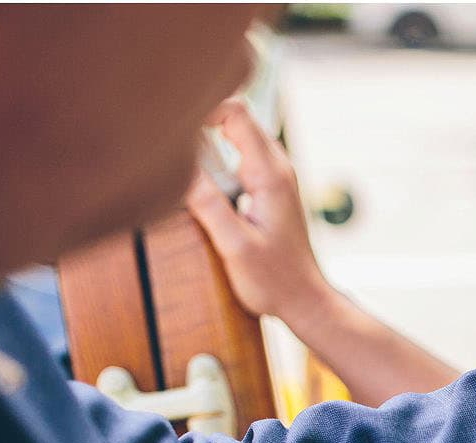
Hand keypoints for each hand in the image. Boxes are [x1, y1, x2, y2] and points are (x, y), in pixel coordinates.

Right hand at [186, 99, 335, 325]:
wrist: (304, 300)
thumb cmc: (275, 280)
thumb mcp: (235, 245)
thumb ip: (208, 204)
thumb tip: (179, 168)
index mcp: (270, 174)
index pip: (235, 112)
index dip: (202, 108)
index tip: (173, 127)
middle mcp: (276, 167)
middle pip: (234, 117)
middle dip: (200, 123)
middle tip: (172, 148)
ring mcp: (274, 176)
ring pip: (235, 137)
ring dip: (207, 145)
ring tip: (184, 170)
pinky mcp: (268, 188)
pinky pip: (238, 158)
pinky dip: (216, 162)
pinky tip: (202, 186)